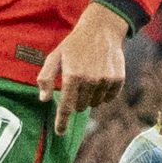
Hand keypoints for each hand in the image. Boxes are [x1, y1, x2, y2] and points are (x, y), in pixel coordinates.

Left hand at [37, 4, 128, 128]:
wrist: (101, 30)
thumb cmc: (74, 45)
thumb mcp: (55, 57)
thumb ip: (46, 78)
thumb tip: (44, 99)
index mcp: (72, 76)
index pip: (66, 106)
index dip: (61, 122)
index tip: (60, 132)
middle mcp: (90, 81)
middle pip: (80, 106)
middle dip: (75, 101)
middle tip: (76, 84)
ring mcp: (105, 80)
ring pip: (95, 103)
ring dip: (90, 97)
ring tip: (89, 78)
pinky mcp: (118, 79)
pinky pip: (109, 98)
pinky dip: (103, 93)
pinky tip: (100, 79)